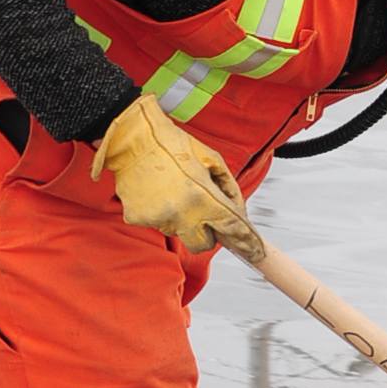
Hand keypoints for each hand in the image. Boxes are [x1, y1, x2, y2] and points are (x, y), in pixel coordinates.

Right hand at [88, 94, 261, 260]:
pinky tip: (157, 192)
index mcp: (202, 197)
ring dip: (181, 219)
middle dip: (207, 233)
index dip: (245, 241)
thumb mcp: (211, 159)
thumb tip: (239, 210)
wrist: (132, 137)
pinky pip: (157, 223)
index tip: (254, 250)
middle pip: (203, 244)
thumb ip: (229, 188)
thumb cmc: (172, 143)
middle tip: (203, 213)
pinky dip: (160, 213)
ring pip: (178, 232)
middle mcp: (181, 213)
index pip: (231, 228)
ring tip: (173, 191)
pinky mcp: (138, 219)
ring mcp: (158, 218)